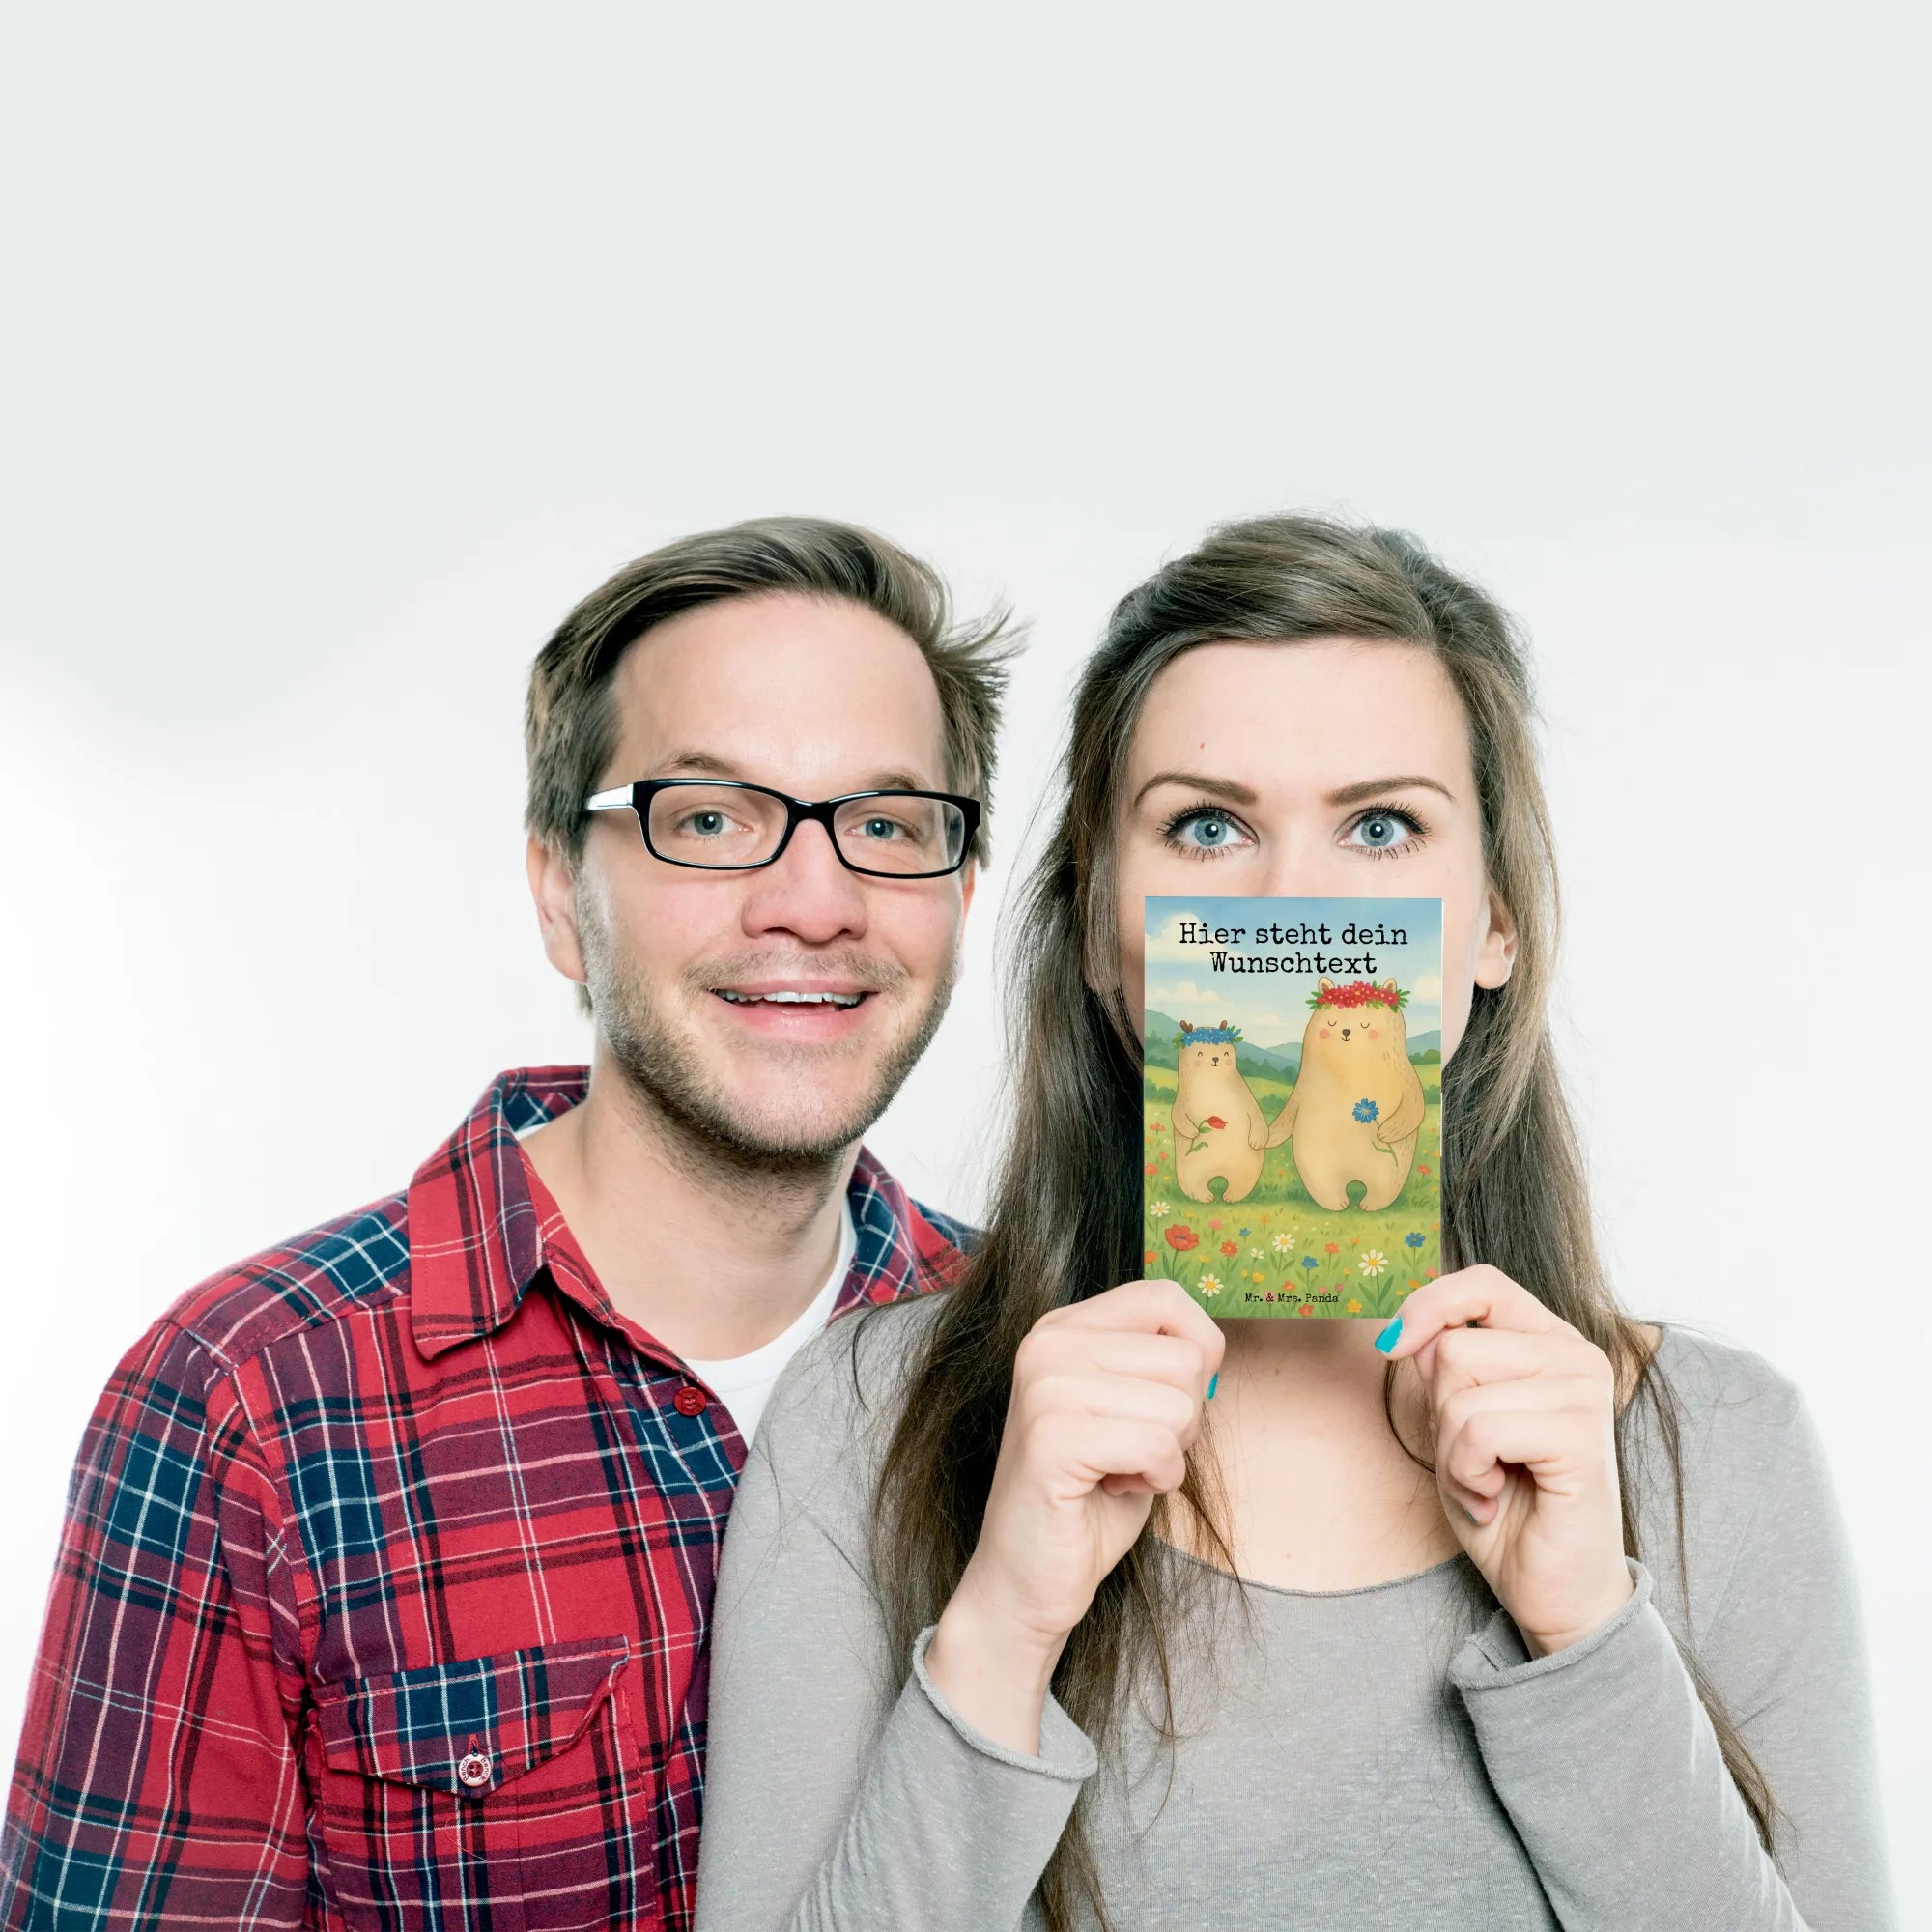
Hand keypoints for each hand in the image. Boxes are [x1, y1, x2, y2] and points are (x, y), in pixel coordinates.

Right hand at [926, 1278, 1222, 1749]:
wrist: (1027, 1576)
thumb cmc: (1089, 1496)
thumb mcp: (1130, 1410)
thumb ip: (1159, 1365)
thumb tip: (1213, 1347)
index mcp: (1064, 1327)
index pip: (1166, 1299)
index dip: (1198, 1352)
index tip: (1166, 1403)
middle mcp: (1048, 1343)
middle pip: (1185, 1359)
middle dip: (1181, 1418)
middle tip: (1130, 1452)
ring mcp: (1045, 1386)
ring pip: (1178, 1404)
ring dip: (1168, 1454)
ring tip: (1118, 1471)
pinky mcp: (1052, 1437)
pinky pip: (1158, 1446)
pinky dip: (1156, 1479)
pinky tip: (1113, 1490)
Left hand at [1382, 1265, 1633, 1656]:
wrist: (1551, 1589)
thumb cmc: (1505, 1505)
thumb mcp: (1455, 1423)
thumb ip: (1443, 1369)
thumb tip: (1410, 1333)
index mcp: (1549, 1341)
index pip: (1483, 1284)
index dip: (1428, 1306)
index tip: (1392, 1346)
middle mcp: (1576, 1356)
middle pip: (1454, 1348)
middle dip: (1439, 1414)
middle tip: (1473, 1462)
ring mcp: (1585, 1393)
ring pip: (1461, 1392)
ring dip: (1452, 1453)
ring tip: (1487, 1483)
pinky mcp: (1583, 1437)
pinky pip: (1480, 1430)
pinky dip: (1468, 1473)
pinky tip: (1496, 1498)